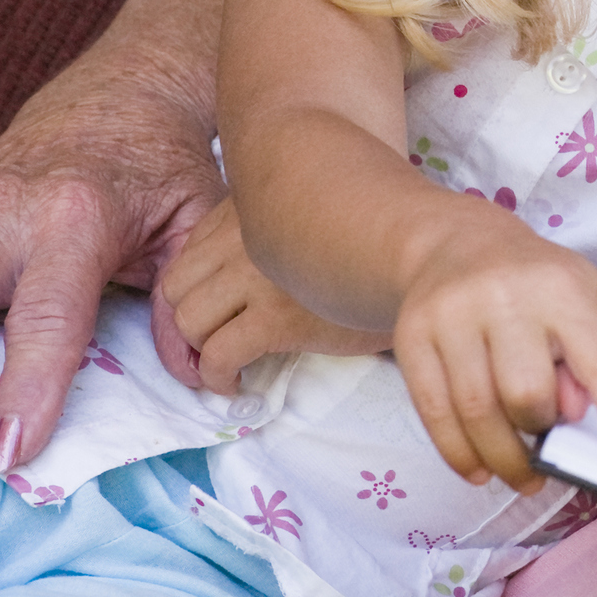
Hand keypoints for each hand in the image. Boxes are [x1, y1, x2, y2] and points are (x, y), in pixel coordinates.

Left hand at [157, 200, 388, 392]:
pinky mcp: (278, 317)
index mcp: (248, 213)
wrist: (420, 260)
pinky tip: (235, 383)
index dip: (190, 298)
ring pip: (190, 323)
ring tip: (224, 365)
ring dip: (200, 353)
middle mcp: (246, 240)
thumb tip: (218, 284)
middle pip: (177, 292)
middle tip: (213, 345)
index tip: (211, 319)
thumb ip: (259, 236)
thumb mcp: (302, 223)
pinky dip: (216, 377)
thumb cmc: (367, 248)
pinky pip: (219, 355)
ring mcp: (259, 278)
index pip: (184, 261)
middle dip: (188, 328)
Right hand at [391, 206, 596, 489]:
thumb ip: (591, 358)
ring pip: (477, 411)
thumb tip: (574, 418)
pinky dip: (460, 453)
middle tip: (549, 447)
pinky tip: (480, 469)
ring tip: (523, 475)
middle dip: (542, 432)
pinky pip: (435, 413)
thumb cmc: (535, 282)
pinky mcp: (412, 338)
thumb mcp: (584, 301)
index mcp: (563, 288)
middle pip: (526, 394)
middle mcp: (504, 297)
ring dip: (504, 457)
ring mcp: (451, 316)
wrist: (458, 244)